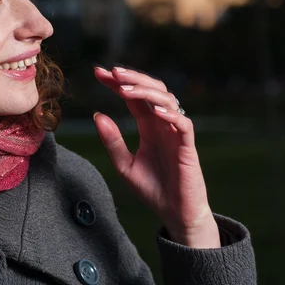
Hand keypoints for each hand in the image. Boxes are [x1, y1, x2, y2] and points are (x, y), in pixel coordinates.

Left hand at [93, 66, 219, 248]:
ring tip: (125, 90)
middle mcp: (162, 124)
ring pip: (168, 100)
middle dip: (132, 78)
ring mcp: (176, 133)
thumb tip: (96, 115)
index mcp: (148, 125)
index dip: (117, 82)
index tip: (98, 72)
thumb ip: (112, 141)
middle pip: (152, 89)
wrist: (174, 213)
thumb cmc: (152, 188)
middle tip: (112, 72)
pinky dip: (171, 115)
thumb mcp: (124, 165)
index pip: (133, 96)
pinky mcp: (188, 147)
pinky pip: (183, 124)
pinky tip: (155, 111)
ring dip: (146, 92)